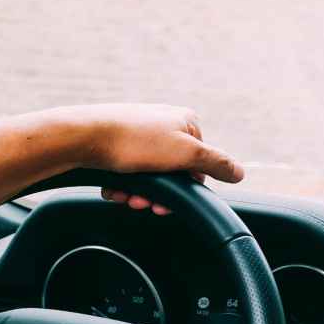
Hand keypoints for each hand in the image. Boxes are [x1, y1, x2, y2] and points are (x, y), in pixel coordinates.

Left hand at [61, 104, 244, 215]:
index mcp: (186, 122)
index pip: (199, 165)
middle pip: (173, 174)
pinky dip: (124, 185)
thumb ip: (217, 163)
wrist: (83, 138)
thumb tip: (240, 173)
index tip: (167, 201)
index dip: (185, 187)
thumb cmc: (133, 142)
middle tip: (142, 202)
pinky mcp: (119, 144)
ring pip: (150, 177)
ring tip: (126, 195)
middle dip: (158, 195)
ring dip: (139, 193)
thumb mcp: (186, 153)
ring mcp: (140, 134)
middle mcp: (164, 124)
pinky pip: (130, 173)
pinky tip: (115, 188)